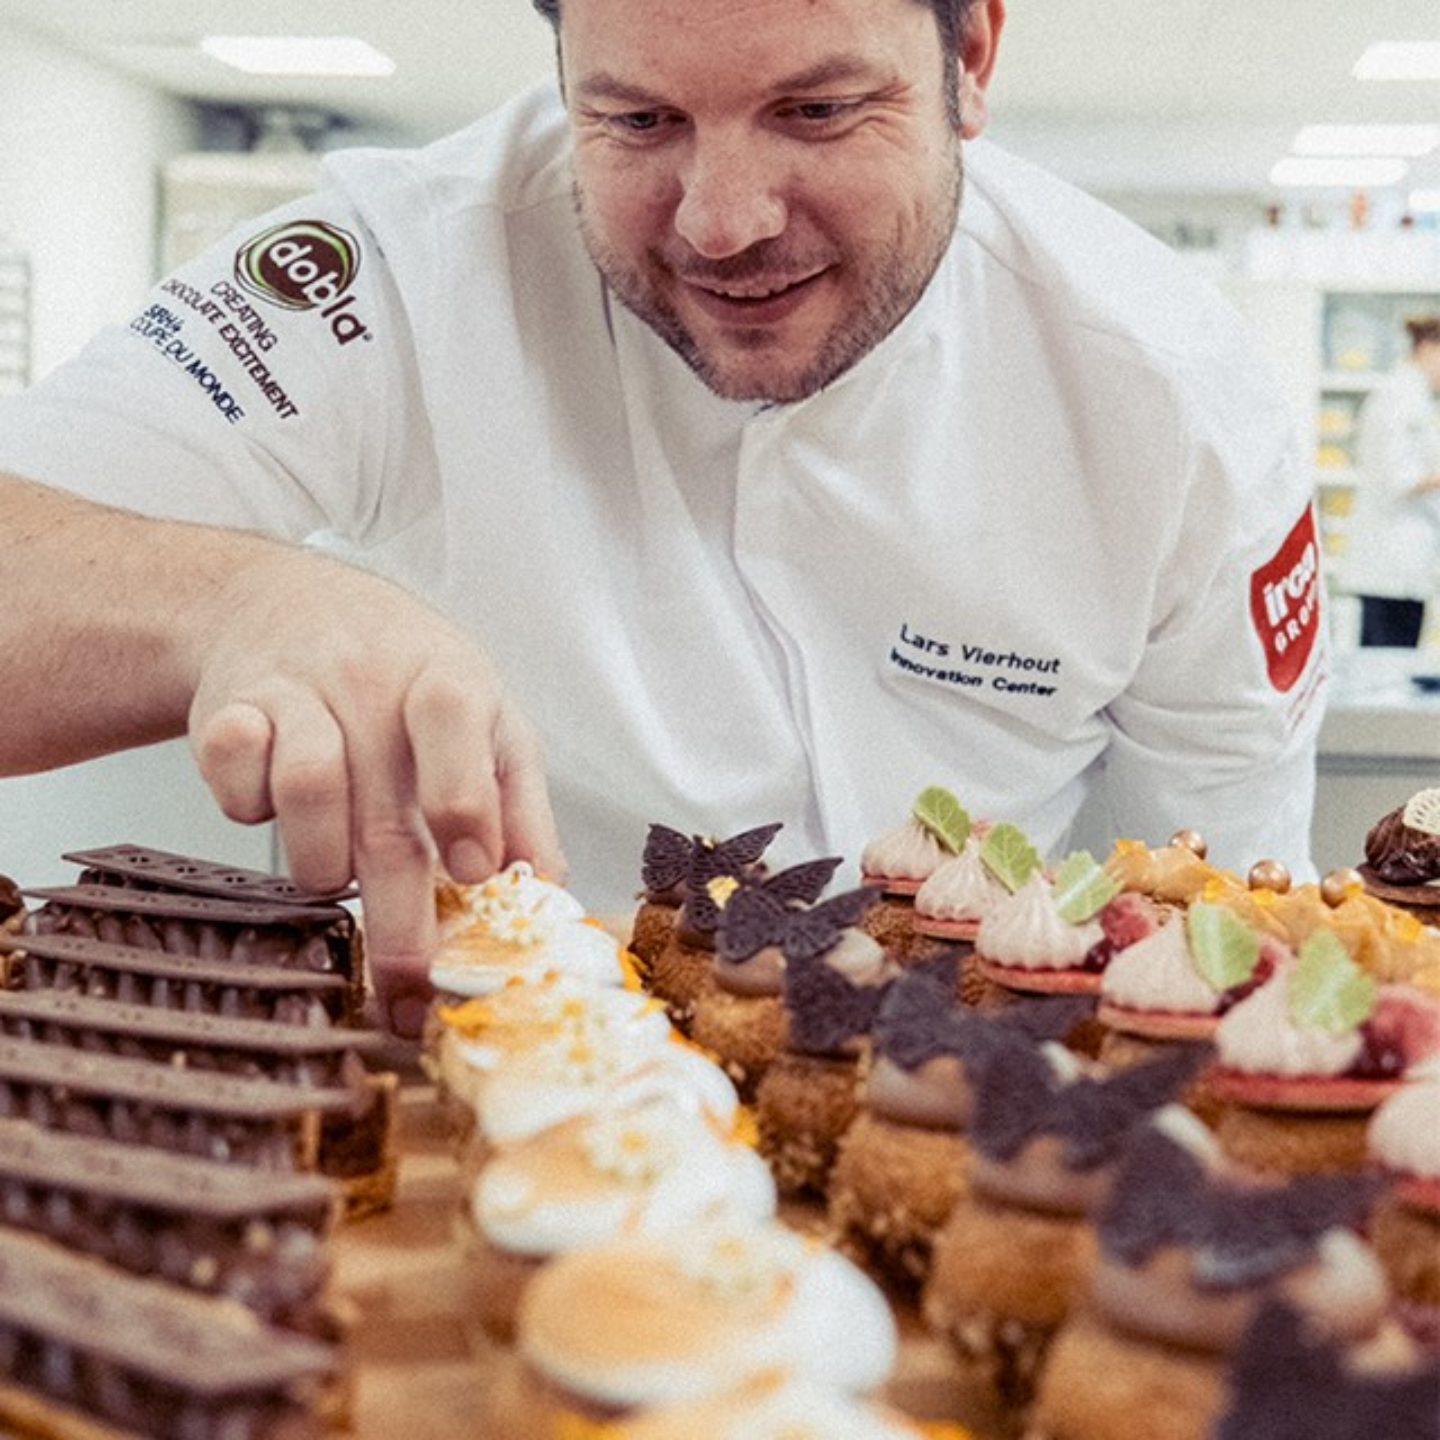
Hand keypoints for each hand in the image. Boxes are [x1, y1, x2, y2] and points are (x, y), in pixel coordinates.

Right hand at [187, 545, 564, 1036]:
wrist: (286, 604)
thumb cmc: (404, 682)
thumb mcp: (485, 722)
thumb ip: (518, 804)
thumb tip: (550, 895)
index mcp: (449, 679)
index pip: (456, 721)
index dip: (464, 802)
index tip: (475, 875)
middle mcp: (373, 680)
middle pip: (385, 810)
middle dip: (400, 918)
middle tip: (410, 990)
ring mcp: (298, 690)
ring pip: (306, 794)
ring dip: (323, 866)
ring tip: (336, 874)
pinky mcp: (228, 709)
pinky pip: (232, 784)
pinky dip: (247, 814)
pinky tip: (269, 804)